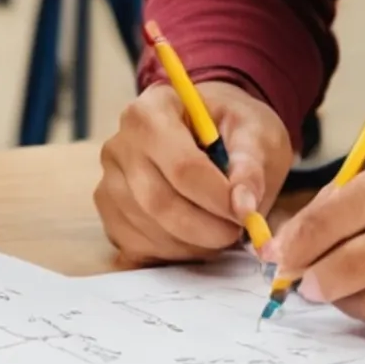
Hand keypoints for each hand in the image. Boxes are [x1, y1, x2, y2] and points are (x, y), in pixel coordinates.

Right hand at [95, 80, 292, 262]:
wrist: (207, 131)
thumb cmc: (230, 128)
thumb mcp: (255, 134)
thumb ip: (250, 167)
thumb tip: (244, 206)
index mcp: (152, 111)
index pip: (181, 166)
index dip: (217, 198)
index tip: (246, 214)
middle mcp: (120, 144)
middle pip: (158, 202)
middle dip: (206, 228)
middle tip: (237, 231)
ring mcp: (109, 179)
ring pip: (149, 229)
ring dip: (192, 243)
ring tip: (219, 229)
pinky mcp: (109, 211)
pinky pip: (138, 245)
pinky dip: (173, 252)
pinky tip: (195, 236)